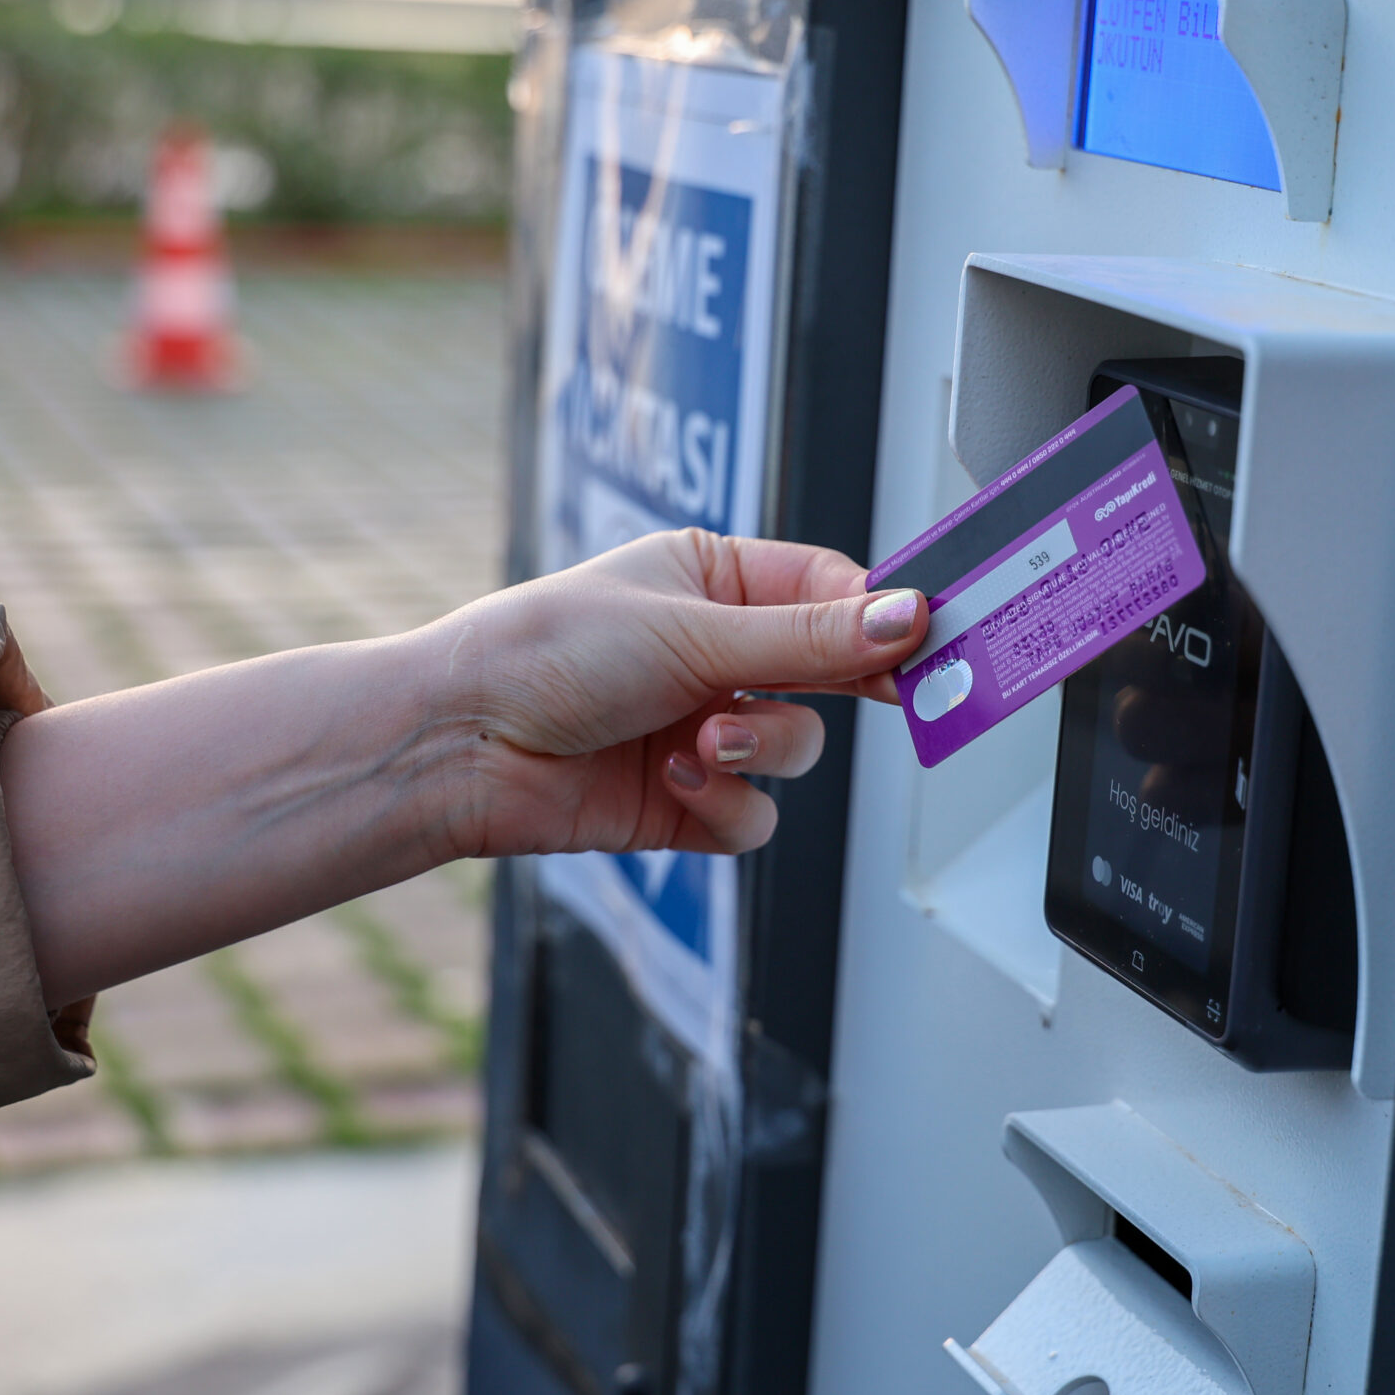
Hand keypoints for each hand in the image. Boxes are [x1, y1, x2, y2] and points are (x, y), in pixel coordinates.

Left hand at [428, 530, 927, 857]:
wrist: (464, 744)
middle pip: (831, 673)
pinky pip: (754, 814)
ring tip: (703, 743)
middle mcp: (717, 653)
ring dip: (761, 751)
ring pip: (799, 749)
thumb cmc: (548, 653)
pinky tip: (671, 780)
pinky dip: (723, 803)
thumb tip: (906, 616)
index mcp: (717, 580)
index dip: (883, 620)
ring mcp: (704, 728)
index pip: (834, 593)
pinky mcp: (685, 801)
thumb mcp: (693, 630)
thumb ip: (810, 637)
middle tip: (891, 697)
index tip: (929, 640)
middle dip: (841, 689)